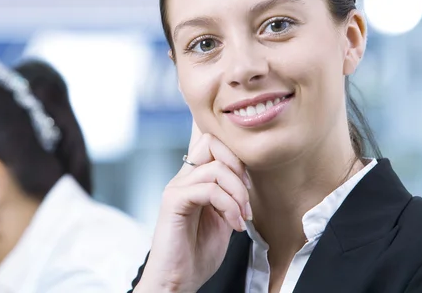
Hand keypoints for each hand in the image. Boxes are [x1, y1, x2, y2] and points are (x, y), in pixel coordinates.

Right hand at [136, 121, 251, 292]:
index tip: (248, 188)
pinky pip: (208, 189)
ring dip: (238, 193)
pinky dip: (228, 205)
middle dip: (238, 166)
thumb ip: (230, 196)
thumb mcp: (223, 219)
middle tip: (246, 197)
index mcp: (194, 180)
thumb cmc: (197, 254)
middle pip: (211, 142)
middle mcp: (183, 179)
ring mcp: (176, 188)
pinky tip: (233, 224)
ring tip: (242, 217)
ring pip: (215, 167)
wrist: (177, 281)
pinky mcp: (173, 202)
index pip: (212, 144)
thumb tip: (246, 178)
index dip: (236, 158)